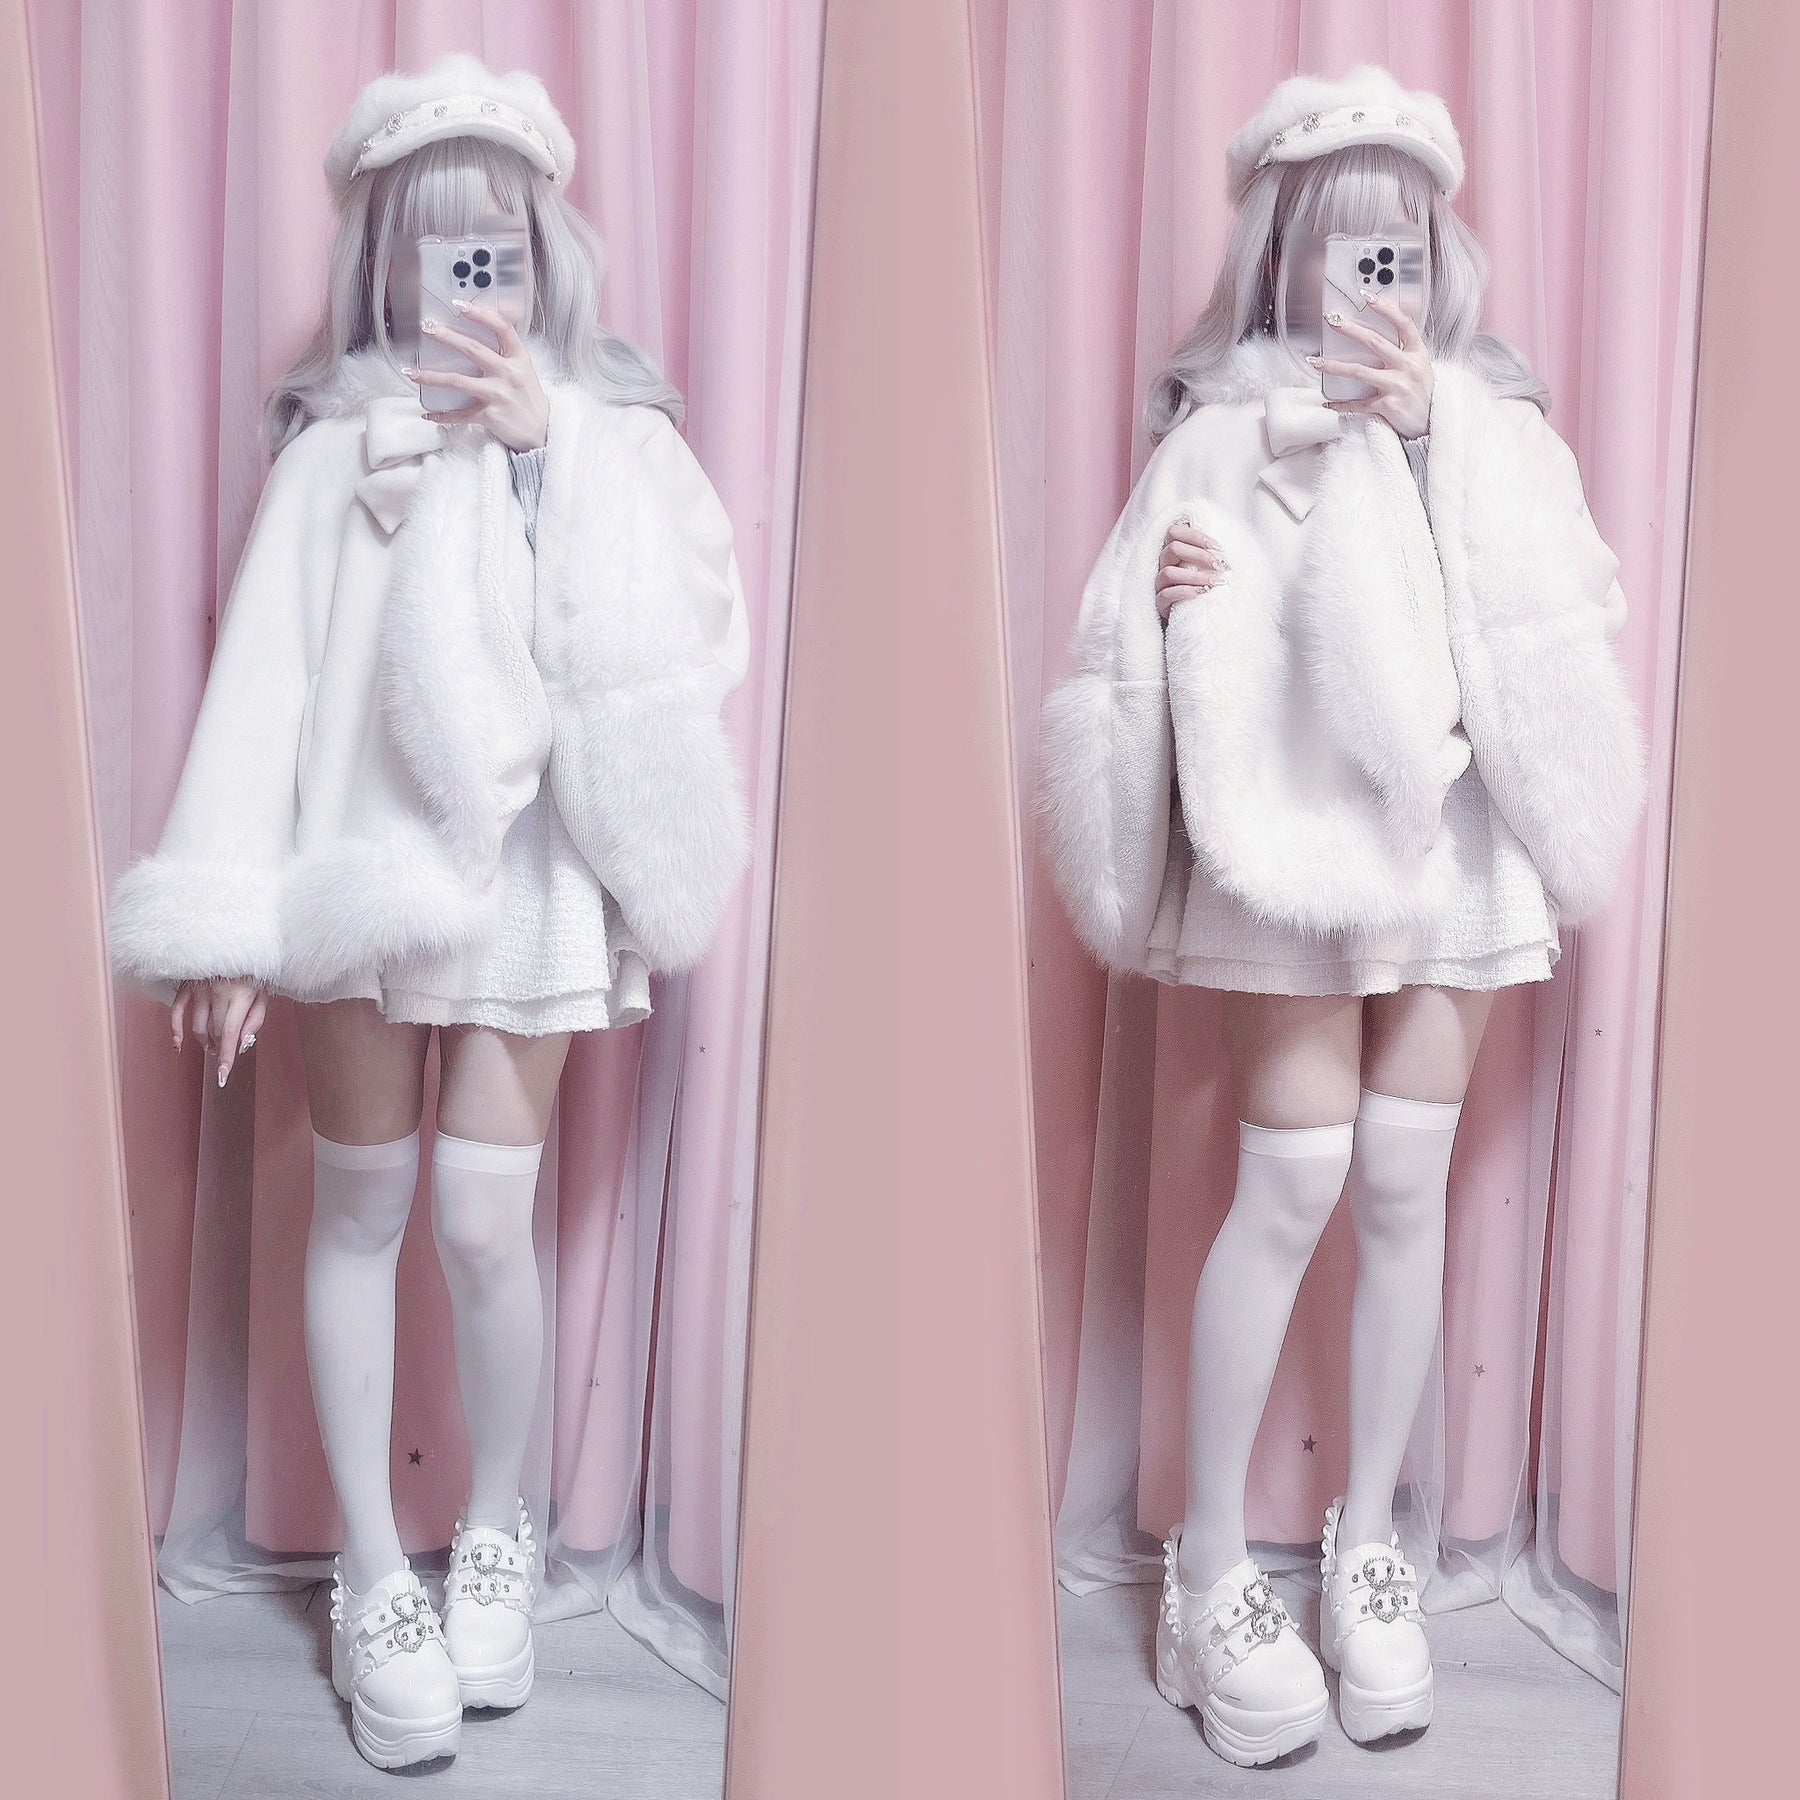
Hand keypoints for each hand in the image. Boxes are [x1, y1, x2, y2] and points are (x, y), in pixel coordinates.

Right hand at [172, 978, 266, 1086]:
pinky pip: (177, 1012)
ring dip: (204, 1041)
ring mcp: (199, 990)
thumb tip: (242, 1044)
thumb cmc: (252, 971)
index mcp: (240, 995)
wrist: (238, 942)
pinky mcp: (187, 986)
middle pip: (215, 1031)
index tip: (223, 1076)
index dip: (226, 1056)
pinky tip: (178, 1044)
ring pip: (198, 1026)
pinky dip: (176, 1030)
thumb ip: (255, 1019)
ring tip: (210, 1047)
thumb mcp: (263, 993)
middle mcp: (218, 994)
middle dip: (219, 1047)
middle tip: (222, 1052)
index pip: (230, 1033)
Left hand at [410, 301, 548, 450]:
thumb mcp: (525, 367)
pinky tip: (429, 414)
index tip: (459, 305)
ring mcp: (498, 395)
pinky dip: (443, 415)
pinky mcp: (490, 416)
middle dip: (446, 337)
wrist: (542, 432)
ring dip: (432, 377)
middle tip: (427, 328)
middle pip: (472, 349)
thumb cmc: (529, 398)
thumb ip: (509, 345)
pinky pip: (461, 414)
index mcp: (518, 358)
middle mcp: (508, 374)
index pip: (501, 328)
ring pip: (458, 381)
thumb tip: (506, 310)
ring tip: (413, 373)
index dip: (480, 314)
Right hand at [1156, 520, 1228, 619]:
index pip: (1174, 532)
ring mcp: (1159, 584)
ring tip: (1215, 581)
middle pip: (1173, 549)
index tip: (1217, 547)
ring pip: (1168, 572)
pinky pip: (1166, 594)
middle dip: (1199, 555)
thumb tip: (1231, 544)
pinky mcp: (1160, 603)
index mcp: (1173, 551)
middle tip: (1219, 565)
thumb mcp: (1208, 567)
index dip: (1195, 536)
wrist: (1195, 617)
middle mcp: (1163, 565)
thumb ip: (1212, 553)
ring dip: (1195, 575)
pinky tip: (1202, 592)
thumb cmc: (1205, 585)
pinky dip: (1186, 591)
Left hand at [1309, 292, 1433, 438]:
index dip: (1385, 308)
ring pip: (1360, 372)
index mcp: (1418, 353)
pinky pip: (1358, 404)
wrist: (1431, 424)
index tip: (1367, 296)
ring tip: (1315, 362)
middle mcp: (1408, 367)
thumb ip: (1405, 348)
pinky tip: (1328, 403)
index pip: (1403, 324)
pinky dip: (1341, 404)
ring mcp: (1398, 386)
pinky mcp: (1388, 406)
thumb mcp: (1421, 365)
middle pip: (1375, 343)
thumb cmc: (1422, 392)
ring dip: (1334, 366)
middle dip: (1350, 330)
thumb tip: (1382, 329)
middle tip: (1332, 321)